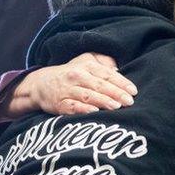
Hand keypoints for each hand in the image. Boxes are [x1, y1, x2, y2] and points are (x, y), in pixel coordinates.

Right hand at [1, 53, 137, 117]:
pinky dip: (83, 109)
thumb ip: (103, 62)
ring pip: (88, 96)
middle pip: (99, 85)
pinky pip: (72, 107)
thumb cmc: (71, 74)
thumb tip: (118, 68)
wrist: (41, 84)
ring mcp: (67, 90)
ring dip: (103, 101)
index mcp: (86, 66)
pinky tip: (94, 112)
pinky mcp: (59, 104)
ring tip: (116, 106)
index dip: (121, 83)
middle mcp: (77, 76)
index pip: (107, 74)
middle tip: (129, 101)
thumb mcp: (85, 62)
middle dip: (116, 93)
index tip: (133, 91)